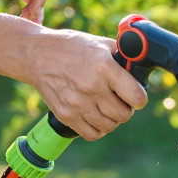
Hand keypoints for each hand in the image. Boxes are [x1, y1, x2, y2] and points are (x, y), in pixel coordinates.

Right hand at [24, 28, 147, 139]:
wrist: (36, 54)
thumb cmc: (71, 47)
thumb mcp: (100, 44)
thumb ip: (122, 57)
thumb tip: (141, 66)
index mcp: (104, 68)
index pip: (137, 97)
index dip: (140, 98)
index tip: (135, 95)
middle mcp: (92, 88)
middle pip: (124, 115)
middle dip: (126, 109)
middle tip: (119, 101)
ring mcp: (78, 104)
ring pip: (109, 127)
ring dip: (112, 119)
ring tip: (106, 107)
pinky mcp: (66, 115)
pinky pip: (92, 134)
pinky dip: (98, 129)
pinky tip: (95, 116)